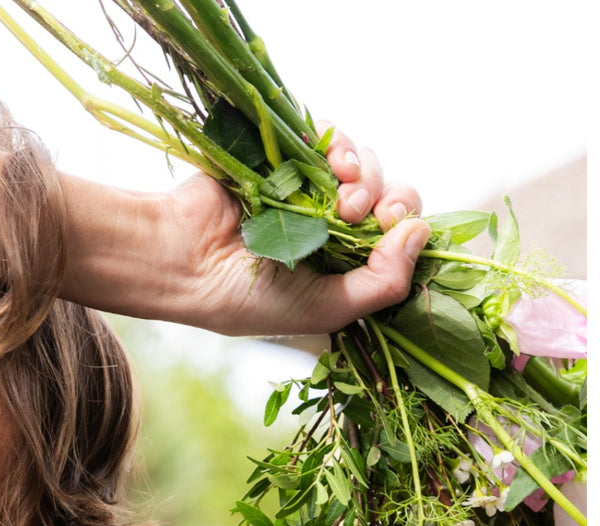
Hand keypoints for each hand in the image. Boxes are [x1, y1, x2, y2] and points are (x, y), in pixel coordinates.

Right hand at [162, 126, 429, 337]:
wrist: (185, 261)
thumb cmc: (247, 299)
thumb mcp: (326, 308)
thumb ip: (382, 283)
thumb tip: (421, 233)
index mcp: (343, 267)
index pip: (397, 240)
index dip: (406, 229)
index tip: (392, 230)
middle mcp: (331, 228)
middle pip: (390, 196)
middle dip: (388, 200)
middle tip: (361, 214)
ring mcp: (309, 191)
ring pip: (365, 165)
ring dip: (365, 174)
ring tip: (342, 197)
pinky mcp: (286, 157)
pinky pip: (331, 135)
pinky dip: (340, 143)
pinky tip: (334, 162)